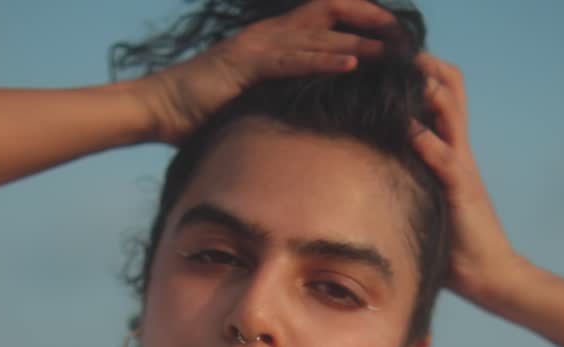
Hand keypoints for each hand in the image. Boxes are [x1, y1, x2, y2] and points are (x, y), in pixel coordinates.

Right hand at [140, 0, 405, 145]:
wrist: (159, 109)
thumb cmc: (198, 112)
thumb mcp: (247, 104)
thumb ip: (275, 101)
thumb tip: (301, 117)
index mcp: (272, 42)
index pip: (326, 21)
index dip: (360, 24)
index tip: (391, 40)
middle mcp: (270, 34)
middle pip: (332, 13)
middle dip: (371, 21)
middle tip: (404, 37)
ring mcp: (259, 45)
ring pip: (320, 32)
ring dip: (359, 39)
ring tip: (392, 49)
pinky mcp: (247, 63)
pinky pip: (294, 56)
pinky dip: (325, 57)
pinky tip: (353, 61)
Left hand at [409, 53, 520, 306]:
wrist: (488, 277)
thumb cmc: (454, 252)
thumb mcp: (425, 212)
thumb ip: (407, 192)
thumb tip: (369, 193)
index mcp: (450, 157)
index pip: (443, 103)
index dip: (423, 80)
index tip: (394, 71)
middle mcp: (459, 154)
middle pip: (452, 92)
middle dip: (428, 69)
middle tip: (399, 59)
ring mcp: (462, 169)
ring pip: (452, 110)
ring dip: (430, 90)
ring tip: (407, 76)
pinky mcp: (462, 190)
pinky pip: (446, 157)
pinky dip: (427, 140)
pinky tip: (408, 129)